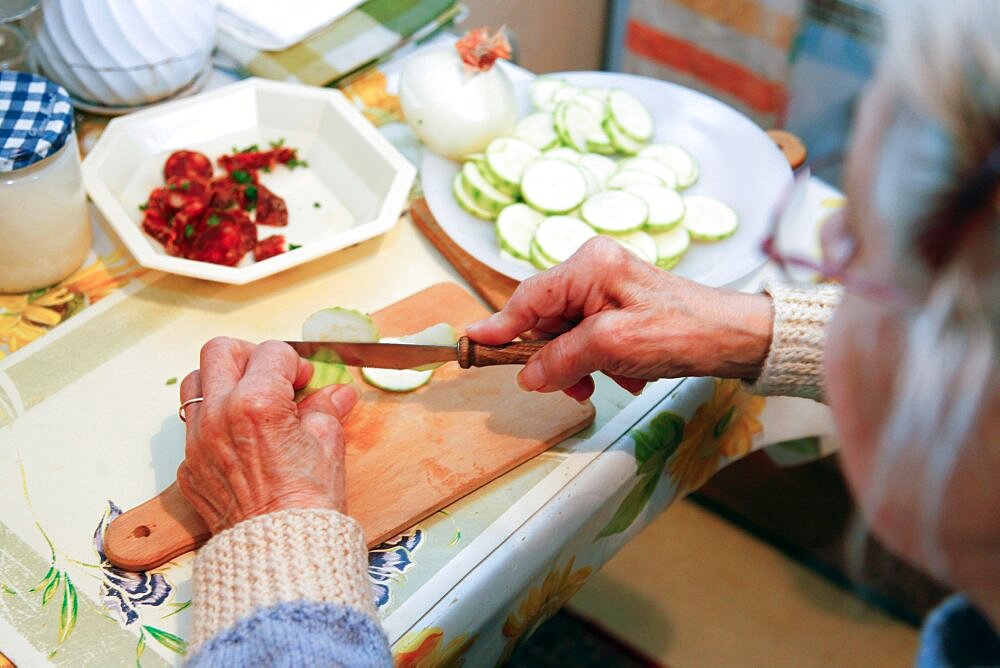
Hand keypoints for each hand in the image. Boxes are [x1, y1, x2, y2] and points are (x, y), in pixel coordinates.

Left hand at [176, 337, 358, 533]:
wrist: (280, 551)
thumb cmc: (307, 504)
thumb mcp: (328, 444)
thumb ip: (325, 409)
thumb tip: (336, 394)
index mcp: (256, 403)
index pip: (273, 353)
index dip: (296, 363)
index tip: (306, 381)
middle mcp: (218, 415)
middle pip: (221, 351)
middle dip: (251, 356)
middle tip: (272, 377)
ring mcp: (197, 441)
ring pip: (195, 383)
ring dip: (223, 382)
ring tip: (251, 402)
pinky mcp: (189, 466)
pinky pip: (194, 426)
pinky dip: (216, 421)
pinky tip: (243, 440)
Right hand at [466, 237, 773, 400]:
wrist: (735, 338)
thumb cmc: (683, 332)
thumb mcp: (613, 348)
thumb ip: (563, 359)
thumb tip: (528, 375)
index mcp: (588, 265)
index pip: (527, 297)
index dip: (498, 325)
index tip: (470, 343)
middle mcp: (593, 269)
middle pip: (545, 317)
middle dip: (553, 356)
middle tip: (565, 386)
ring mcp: (607, 286)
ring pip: (565, 332)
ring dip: (578, 364)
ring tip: (602, 383)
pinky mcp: (619, 305)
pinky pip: (588, 336)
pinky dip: (598, 361)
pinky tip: (625, 375)